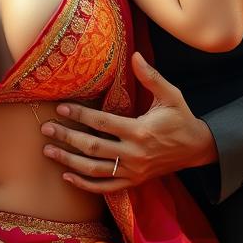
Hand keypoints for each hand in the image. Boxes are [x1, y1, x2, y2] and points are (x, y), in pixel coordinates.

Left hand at [40, 52, 217, 192]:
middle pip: (93, 148)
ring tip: (48, 151)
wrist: (197, 149)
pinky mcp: (134, 182)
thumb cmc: (181, 118)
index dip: (80, 115)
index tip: (61, 108)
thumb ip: (151, 77)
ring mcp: (133, 171)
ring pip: (95, 170)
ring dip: (69, 161)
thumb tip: (135, 55)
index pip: (103, 123)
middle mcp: (134, 154)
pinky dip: (85, 184)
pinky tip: (67, 176)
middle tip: (46, 129)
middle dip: (67, 138)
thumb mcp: (171, 95)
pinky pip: (105, 187)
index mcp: (141, 131)